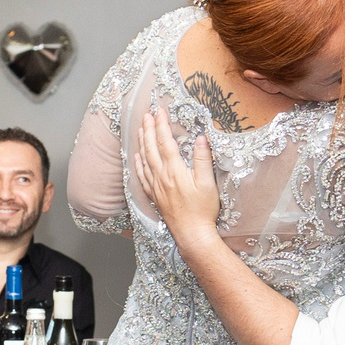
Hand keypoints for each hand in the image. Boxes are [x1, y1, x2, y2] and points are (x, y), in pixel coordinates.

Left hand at [134, 106, 221, 239]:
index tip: (160, 111)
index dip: (162, 125)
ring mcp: (156, 186)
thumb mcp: (208, 183)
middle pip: (152, 147)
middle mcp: (162, 176)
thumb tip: (201, 138)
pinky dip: (138, 163)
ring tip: (141, 128)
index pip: (166, 142)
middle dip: (149, 128)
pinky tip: (137, 156)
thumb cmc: (202, 210)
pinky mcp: (155, 195)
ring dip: (142, 142)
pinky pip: (142, 175)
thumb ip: (203, 159)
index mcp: (175, 171)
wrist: (191, 234)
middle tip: (146, 114)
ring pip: (145, 159)